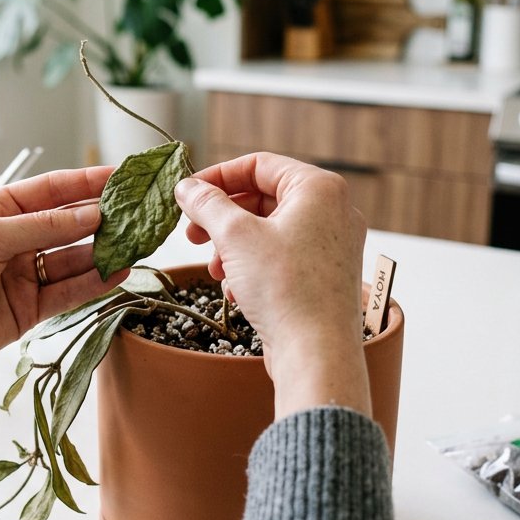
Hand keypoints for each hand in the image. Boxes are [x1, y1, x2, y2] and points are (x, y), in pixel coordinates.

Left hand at [0, 166, 125, 429]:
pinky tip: (118, 271)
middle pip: (68, 224)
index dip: (88, 182)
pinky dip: (94, 282)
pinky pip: (69, 291)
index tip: (123, 177)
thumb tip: (92, 215)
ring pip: (74, 258)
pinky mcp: (30, 309)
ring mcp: (24, 274)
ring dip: (103, 251)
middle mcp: (14, 239)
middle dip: (103, 218)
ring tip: (136, 243)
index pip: (52, 189)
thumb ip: (43, 226)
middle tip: (139, 213)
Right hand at [173, 153, 369, 420]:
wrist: (317, 354)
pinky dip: (253, 266)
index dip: (217, 177)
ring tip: (214, 270)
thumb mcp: (235, 236)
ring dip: (233, 246)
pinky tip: (236, 290)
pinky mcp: (326, 275)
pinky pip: (282, 256)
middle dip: (222, 217)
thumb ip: (207, 204)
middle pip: (263, 198)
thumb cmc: (285, 289)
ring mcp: (333, 244)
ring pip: (269, 230)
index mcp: (319, 188)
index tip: (186, 194)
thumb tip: (187, 187)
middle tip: (192, 235)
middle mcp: (334, 211)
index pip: (259, 165)